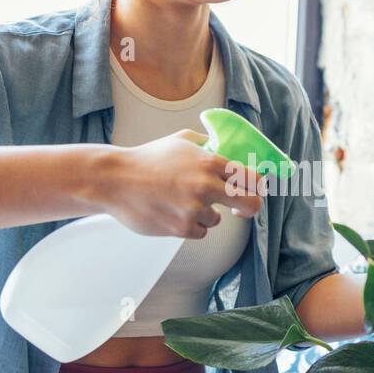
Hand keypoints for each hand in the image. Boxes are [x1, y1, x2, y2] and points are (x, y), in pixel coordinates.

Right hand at [104, 129, 264, 238]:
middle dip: (248, 209)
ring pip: (216, 220)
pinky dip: (190, 226)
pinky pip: (199, 232)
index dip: (257, 186)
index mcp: (210, 162)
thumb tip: (226, 148)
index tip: (252, 190)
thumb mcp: (180, 141)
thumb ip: (207, 145)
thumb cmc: (147, 159)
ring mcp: (194, 208)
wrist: (116, 180)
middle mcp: (206, 185)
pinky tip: (172, 212)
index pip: (252, 178)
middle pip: (250, 204)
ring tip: (180, 202)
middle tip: (238, 209)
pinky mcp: (181, 228)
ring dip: (204, 214)